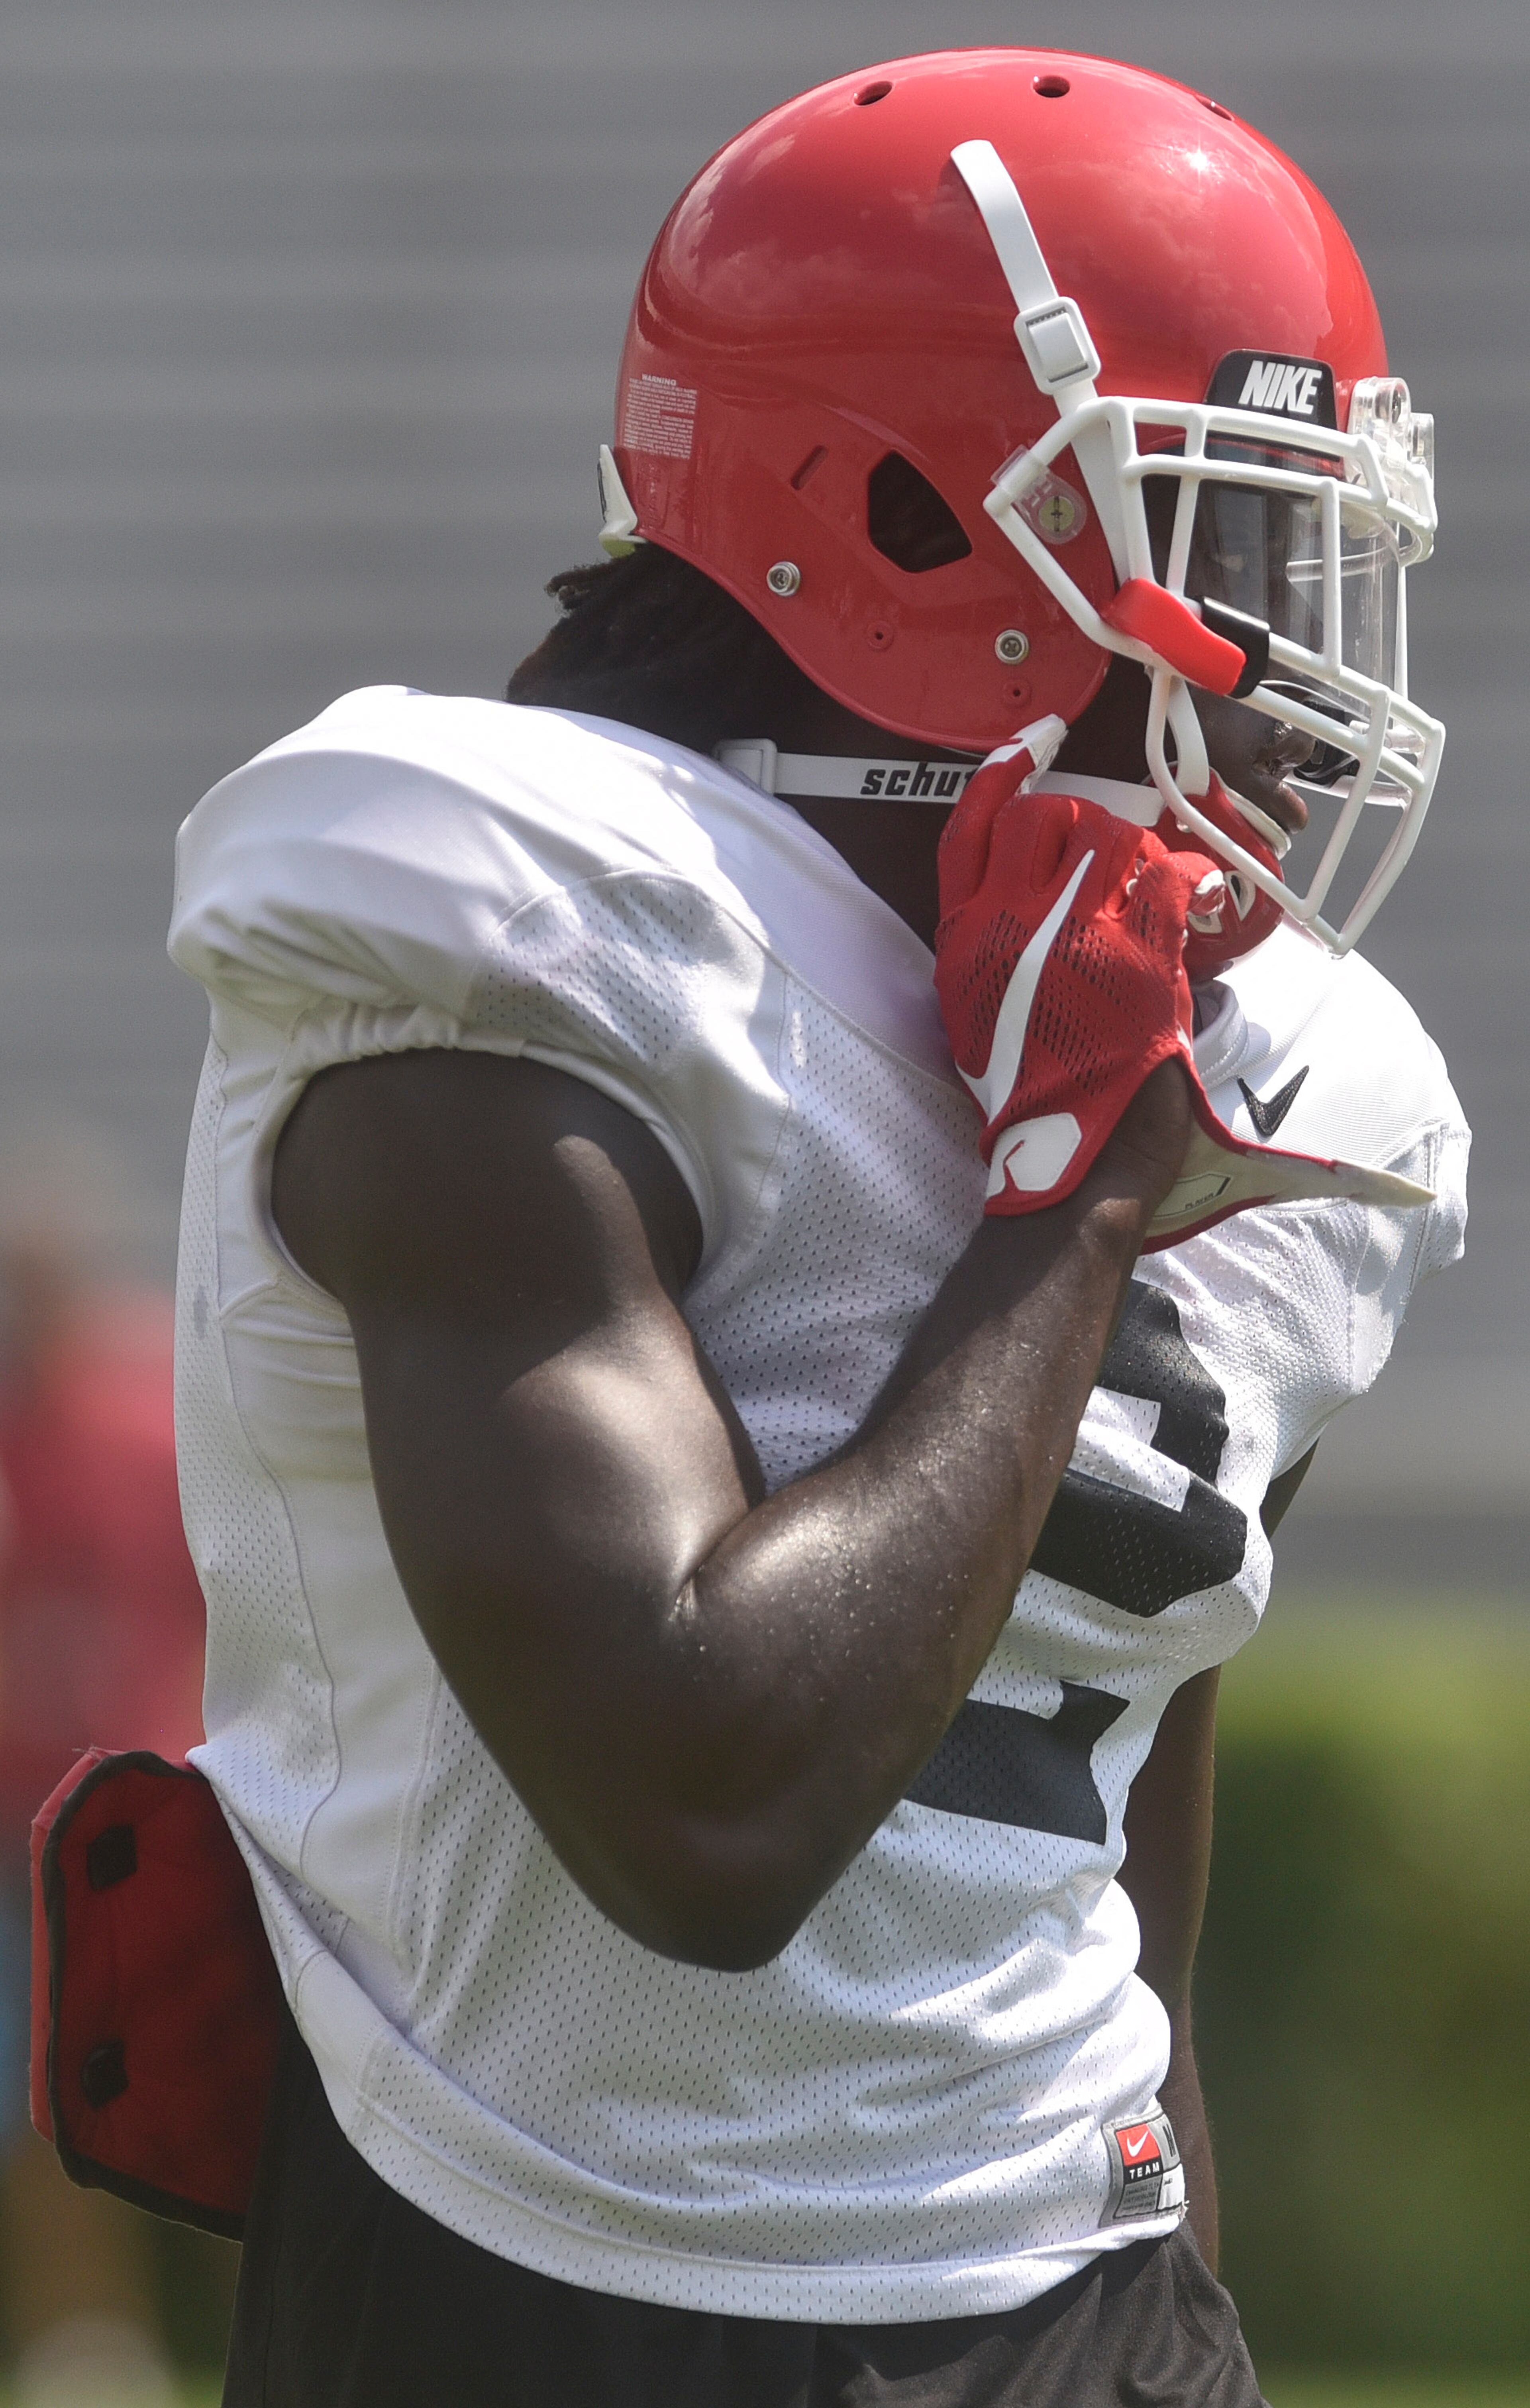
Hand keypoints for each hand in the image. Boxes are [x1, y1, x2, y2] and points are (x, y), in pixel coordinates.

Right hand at [935, 732, 1222, 1215]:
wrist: (1067, 1155)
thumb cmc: (1031, 1092)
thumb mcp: (982, 1009)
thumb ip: (997, 944)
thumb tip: (1039, 891)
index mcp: (964, 939)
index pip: (969, 829)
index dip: (1000, 773)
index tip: (1035, 739)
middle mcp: (1008, 925)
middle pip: (1041, 816)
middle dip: (1081, 823)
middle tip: (1105, 859)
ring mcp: (1071, 935)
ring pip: (1109, 834)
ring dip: (1135, 849)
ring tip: (1145, 891)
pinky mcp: (1134, 956)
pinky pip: (1169, 877)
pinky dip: (1190, 878)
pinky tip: (1196, 895)